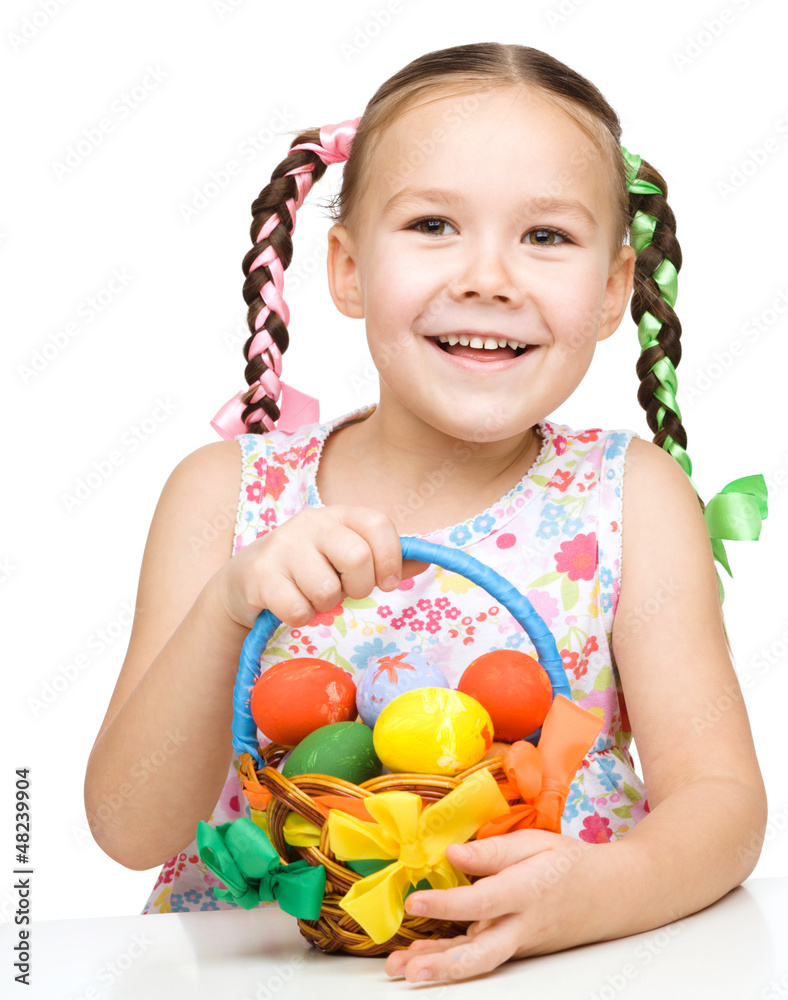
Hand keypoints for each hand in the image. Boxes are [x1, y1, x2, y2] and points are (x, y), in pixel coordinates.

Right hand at [214, 505, 428, 628]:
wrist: (245, 581)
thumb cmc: (308, 569)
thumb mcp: (346, 558)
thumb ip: (384, 560)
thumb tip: (426, 561)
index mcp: (338, 515)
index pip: (378, 524)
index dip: (391, 557)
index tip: (389, 582)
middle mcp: (311, 523)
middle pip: (357, 557)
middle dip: (358, 587)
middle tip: (344, 592)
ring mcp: (283, 546)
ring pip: (327, 590)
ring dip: (325, 605)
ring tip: (312, 596)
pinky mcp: (261, 574)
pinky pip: (299, 610)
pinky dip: (300, 617)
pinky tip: (289, 604)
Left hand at [384, 829, 602, 982]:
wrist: (608, 896)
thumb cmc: (568, 863)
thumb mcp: (536, 843)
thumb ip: (493, 850)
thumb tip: (452, 853)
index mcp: (528, 890)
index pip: (484, 901)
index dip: (448, 904)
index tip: (415, 901)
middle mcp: (521, 925)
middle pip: (482, 954)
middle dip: (444, 964)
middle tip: (408, 968)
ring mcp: (517, 943)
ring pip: (476, 962)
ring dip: (437, 967)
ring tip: (399, 969)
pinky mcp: (512, 948)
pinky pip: (477, 955)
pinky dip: (448, 958)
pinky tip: (419, 957)